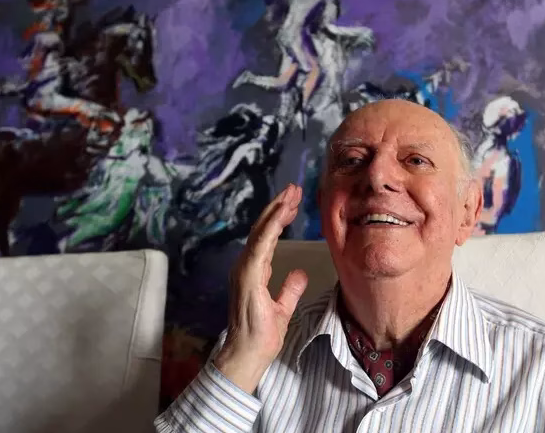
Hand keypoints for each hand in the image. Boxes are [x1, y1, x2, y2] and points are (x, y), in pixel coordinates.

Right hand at [213, 184, 307, 392]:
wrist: (248, 354)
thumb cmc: (261, 336)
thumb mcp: (283, 308)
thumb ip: (289, 289)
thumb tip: (300, 273)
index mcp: (254, 271)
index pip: (267, 238)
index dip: (279, 218)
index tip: (293, 202)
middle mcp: (246, 266)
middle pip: (262, 229)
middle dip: (278, 207)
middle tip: (293, 189)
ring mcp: (244, 270)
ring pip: (260, 232)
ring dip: (275, 211)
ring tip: (290, 194)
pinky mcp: (248, 277)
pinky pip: (260, 247)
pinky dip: (270, 228)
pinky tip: (281, 215)